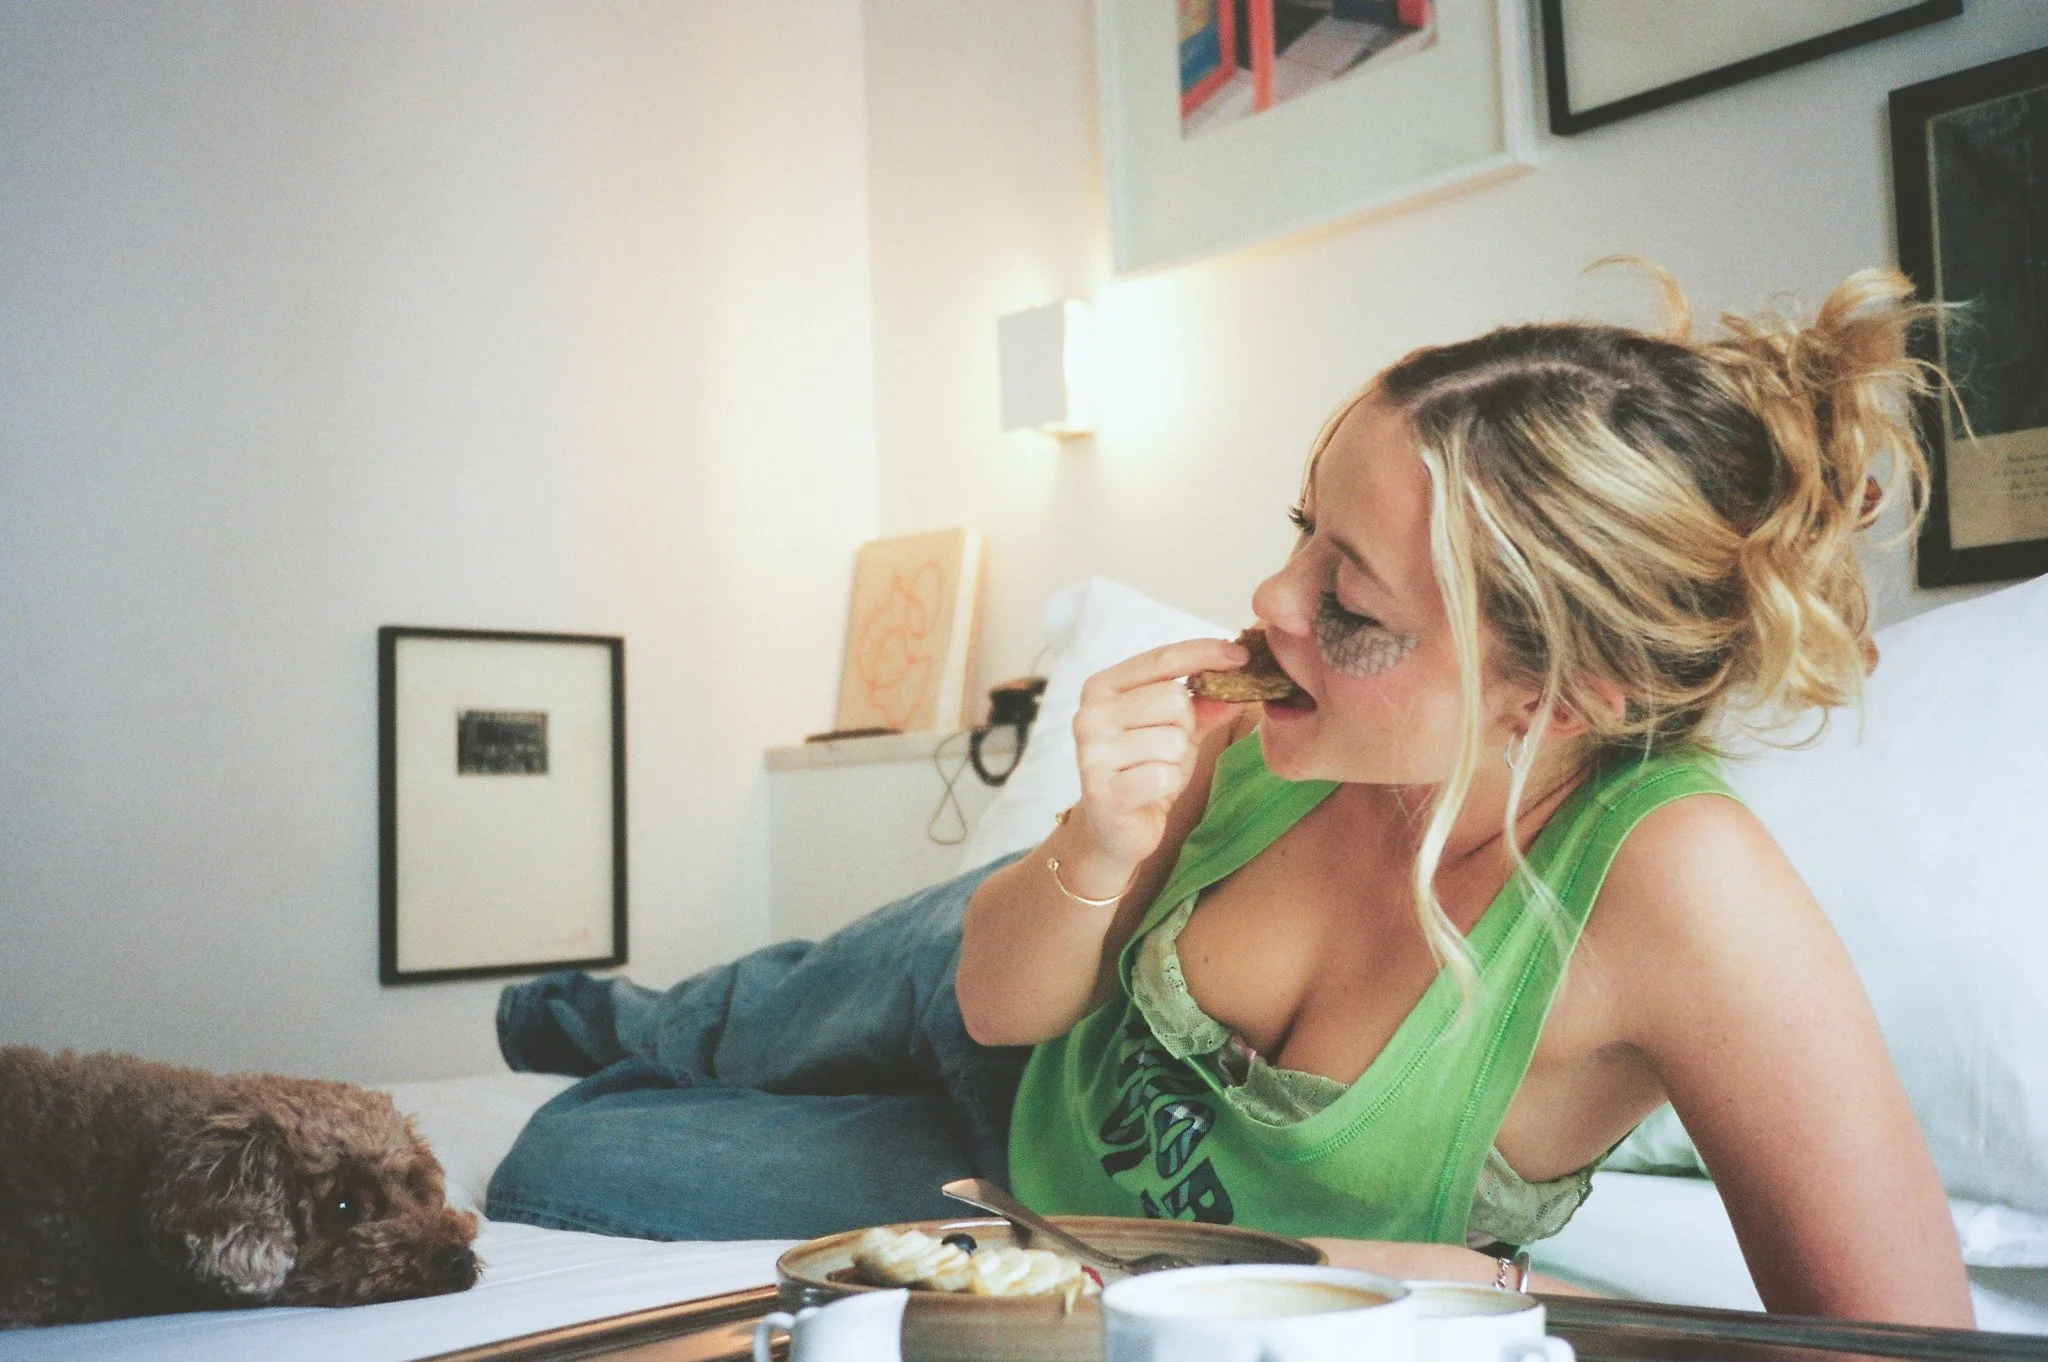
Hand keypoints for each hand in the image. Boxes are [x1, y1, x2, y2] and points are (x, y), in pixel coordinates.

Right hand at [1062, 637, 1248, 880]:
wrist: (1112, 829)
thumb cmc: (1142, 769)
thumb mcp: (1175, 729)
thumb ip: (1203, 704)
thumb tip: (1238, 681)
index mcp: (1102, 687)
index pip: (1161, 659)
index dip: (1204, 653)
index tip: (1239, 655)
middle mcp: (1090, 714)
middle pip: (1172, 699)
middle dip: (1185, 726)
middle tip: (1168, 748)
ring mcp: (1093, 753)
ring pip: (1172, 741)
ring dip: (1176, 761)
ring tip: (1156, 772)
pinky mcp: (1104, 791)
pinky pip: (1164, 776)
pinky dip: (1168, 785)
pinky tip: (1150, 793)